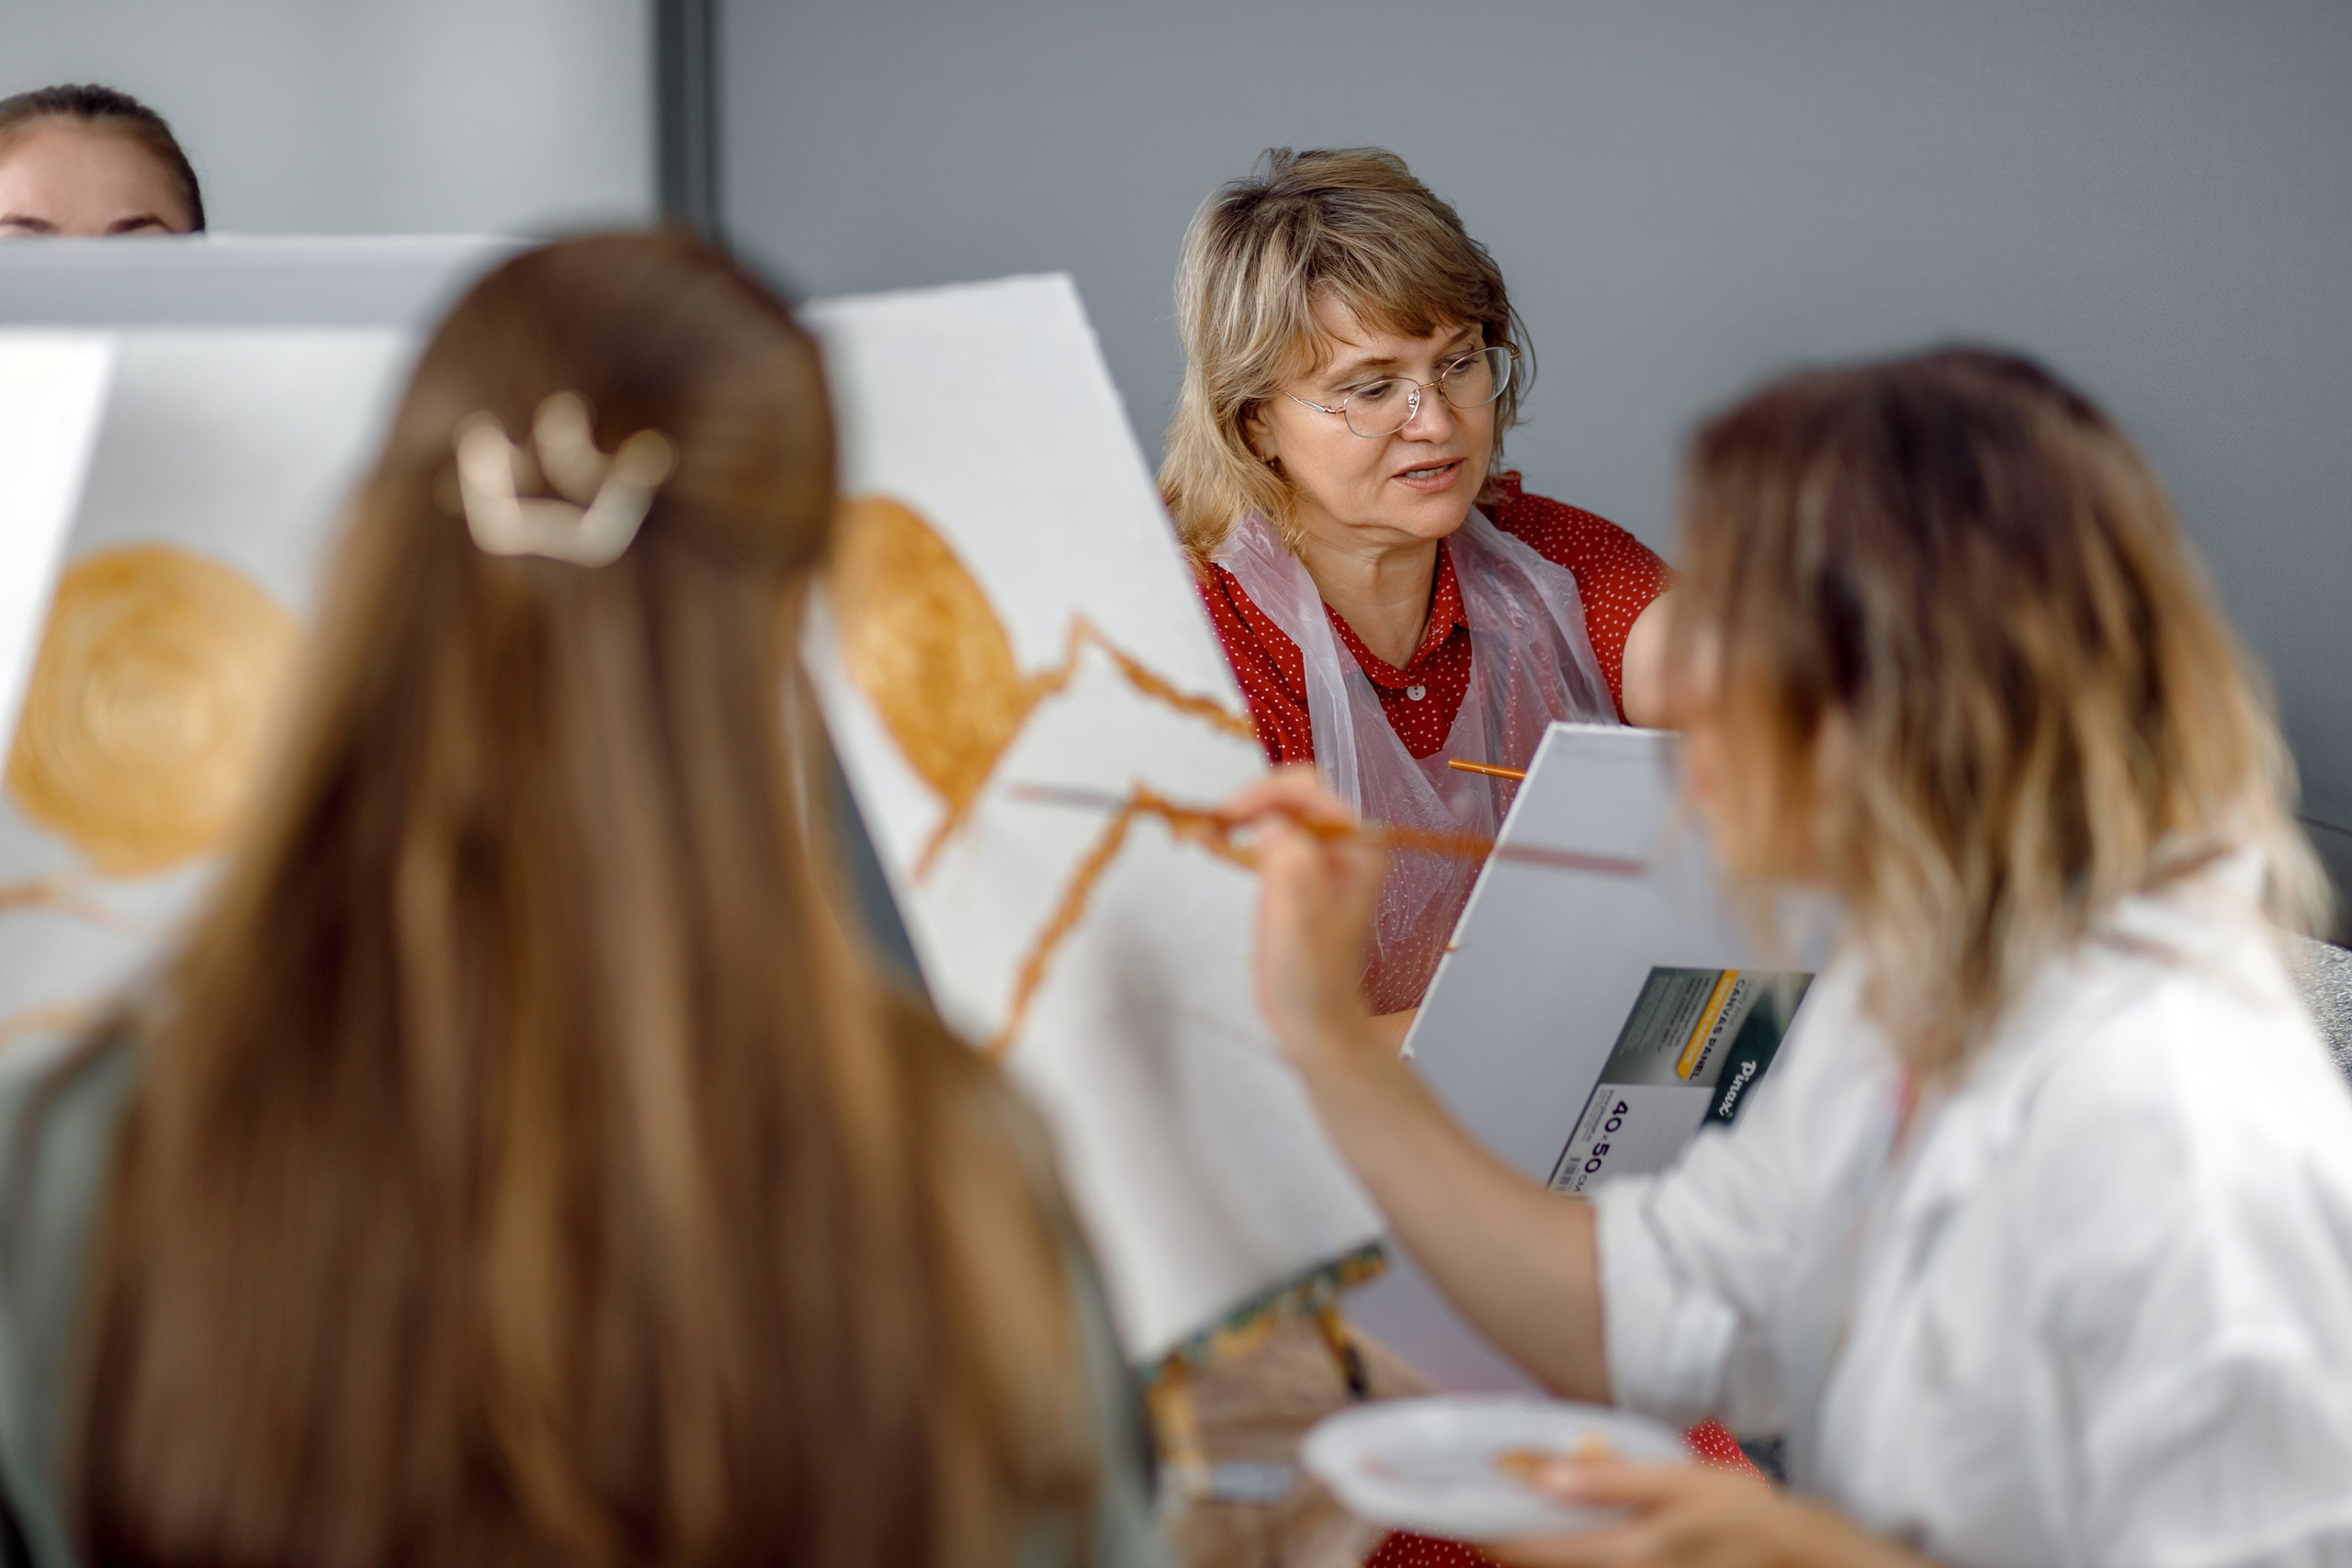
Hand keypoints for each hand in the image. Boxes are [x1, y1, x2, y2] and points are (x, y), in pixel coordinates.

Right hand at [1224, 768, 1386, 1072]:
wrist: (1312, 1020)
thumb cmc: (1312, 977)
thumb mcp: (1298, 916)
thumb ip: (1290, 860)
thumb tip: (1270, 819)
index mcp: (1359, 848)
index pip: (1311, 792)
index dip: (1267, 794)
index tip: (1230, 815)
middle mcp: (1342, 845)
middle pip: (1292, 796)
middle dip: (1251, 801)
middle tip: (1214, 822)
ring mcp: (1317, 858)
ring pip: (1276, 813)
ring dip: (1240, 815)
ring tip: (1205, 830)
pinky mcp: (1293, 874)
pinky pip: (1266, 839)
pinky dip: (1236, 835)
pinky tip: (1210, 841)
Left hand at [1493, 1458, 1924, 1567]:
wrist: (1788, 1553)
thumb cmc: (1735, 1510)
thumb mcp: (1675, 1480)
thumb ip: (1610, 1479)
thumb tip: (1546, 1475)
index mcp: (1625, 1555)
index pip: (1533, 1551)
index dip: (1489, 1532)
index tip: (1456, 1508)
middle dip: (1504, 1543)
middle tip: (1479, 1513)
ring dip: (1536, 1553)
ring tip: (1514, 1525)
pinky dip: (1567, 1559)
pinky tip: (1561, 1540)